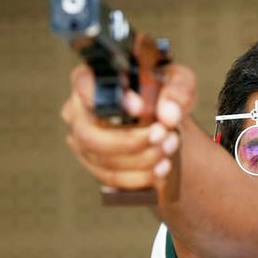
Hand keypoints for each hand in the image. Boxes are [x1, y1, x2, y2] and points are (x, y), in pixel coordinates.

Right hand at [60, 63, 196, 189]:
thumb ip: (177, 90)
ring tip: (169, 149)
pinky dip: (140, 177)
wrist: (162, 121)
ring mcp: (82, 140)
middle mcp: (78, 110)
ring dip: (141, 160)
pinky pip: (111, 178)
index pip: (84, 85)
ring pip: (102, 160)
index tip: (140, 108)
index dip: (110, 100)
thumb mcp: (179, 82)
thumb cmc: (163, 94)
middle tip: (162, 135)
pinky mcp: (93, 164)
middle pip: (90, 135)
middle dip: (131, 141)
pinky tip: (161, 169)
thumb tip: (169, 114)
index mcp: (93, 79)